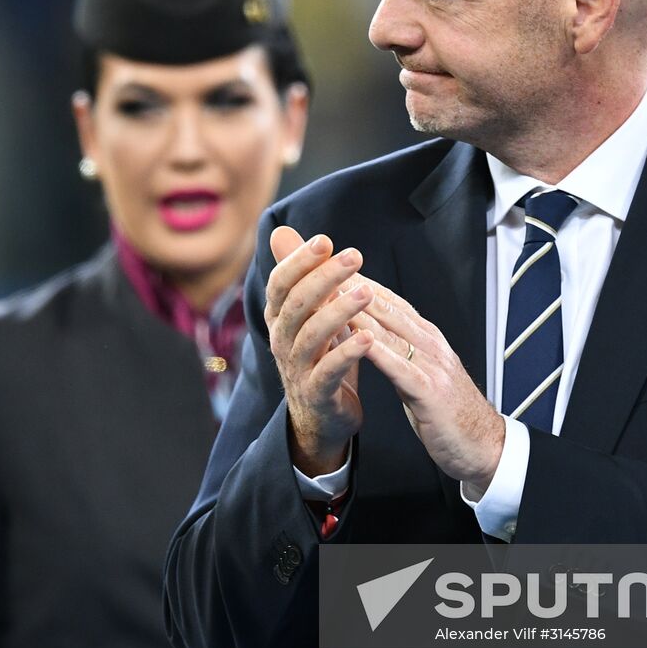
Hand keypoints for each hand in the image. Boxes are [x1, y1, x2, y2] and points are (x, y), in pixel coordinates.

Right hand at [265, 227, 375, 476]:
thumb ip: (301, 275)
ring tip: (366, 292)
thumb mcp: (309, 313)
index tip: (326, 240)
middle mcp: (282, 340)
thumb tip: (280, 231)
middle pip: (296, 303)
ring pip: (311, 334)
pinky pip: (329, 370)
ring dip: (339, 311)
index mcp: (279, 318)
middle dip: (324, 277)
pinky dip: (347, 353)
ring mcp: (296, 368)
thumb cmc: (319, 355)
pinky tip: (367, 337)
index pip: (281, 282)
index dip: (300, 261)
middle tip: (355, 256)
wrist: (322, 416)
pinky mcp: (316, 392)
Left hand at [347, 278, 505, 494]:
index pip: (388, 301)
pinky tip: (359, 342)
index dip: (358, 282)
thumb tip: (370, 335)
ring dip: (359, 311)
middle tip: (321, 269)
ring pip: (391, 330)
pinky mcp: (431, 391)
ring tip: (331, 295)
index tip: (330, 267)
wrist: (485, 446)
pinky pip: (400, 367)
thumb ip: (398, 353)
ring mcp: (433, 365)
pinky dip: (379, 352)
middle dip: (352, 287)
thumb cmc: (449, 413)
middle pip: (386, 307)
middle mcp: (430, 344)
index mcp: (426, 338)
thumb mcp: (419, 374)